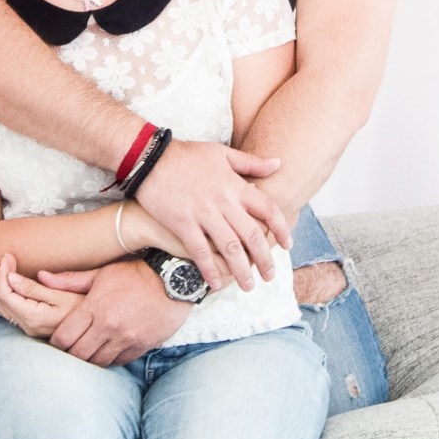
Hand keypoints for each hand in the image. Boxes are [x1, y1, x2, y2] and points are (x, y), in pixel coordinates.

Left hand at [0, 254, 83, 337]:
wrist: (98, 325)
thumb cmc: (83, 305)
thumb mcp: (61, 293)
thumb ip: (34, 288)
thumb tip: (11, 277)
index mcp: (34, 317)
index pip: (7, 294)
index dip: (3, 274)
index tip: (7, 256)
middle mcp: (29, 327)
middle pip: (2, 302)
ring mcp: (31, 330)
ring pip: (5, 309)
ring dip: (0, 288)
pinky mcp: (35, 328)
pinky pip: (12, 313)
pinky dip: (6, 297)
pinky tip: (7, 287)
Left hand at [43, 260, 189, 365]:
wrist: (173, 280)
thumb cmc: (134, 273)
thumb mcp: (101, 273)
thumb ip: (70, 280)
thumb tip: (41, 277)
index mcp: (95, 306)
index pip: (64, 337)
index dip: (56, 342)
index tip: (57, 340)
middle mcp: (109, 326)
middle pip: (78, 354)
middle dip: (71, 353)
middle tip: (70, 349)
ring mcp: (126, 338)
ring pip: (98, 362)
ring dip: (90, 359)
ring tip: (89, 351)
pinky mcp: (142, 346)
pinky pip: (119, 362)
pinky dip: (111, 358)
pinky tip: (109, 349)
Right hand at [134, 140, 291, 291]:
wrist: (150, 158)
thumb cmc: (187, 155)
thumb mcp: (222, 153)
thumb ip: (251, 162)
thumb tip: (279, 163)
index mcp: (234, 185)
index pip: (268, 209)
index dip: (281, 228)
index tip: (287, 244)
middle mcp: (223, 201)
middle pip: (252, 234)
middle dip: (264, 258)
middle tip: (270, 276)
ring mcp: (202, 213)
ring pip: (229, 247)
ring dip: (241, 269)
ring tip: (248, 285)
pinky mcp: (182, 222)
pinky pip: (199, 250)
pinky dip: (209, 268)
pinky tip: (215, 282)